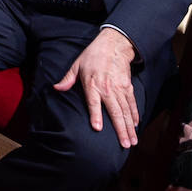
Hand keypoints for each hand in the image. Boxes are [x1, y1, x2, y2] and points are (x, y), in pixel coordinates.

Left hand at [53, 28, 139, 147]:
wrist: (113, 45)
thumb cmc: (92, 56)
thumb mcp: (77, 65)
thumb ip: (67, 79)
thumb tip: (56, 88)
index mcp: (92, 84)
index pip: (94, 102)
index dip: (96, 115)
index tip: (98, 128)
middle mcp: (107, 88)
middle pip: (115, 111)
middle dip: (120, 130)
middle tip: (125, 145)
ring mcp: (119, 88)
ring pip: (126, 111)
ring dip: (129, 127)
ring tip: (132, 141)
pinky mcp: (128, 87)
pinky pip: (132, 103)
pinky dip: (134, 115)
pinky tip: (135, 126)